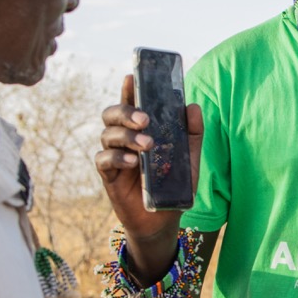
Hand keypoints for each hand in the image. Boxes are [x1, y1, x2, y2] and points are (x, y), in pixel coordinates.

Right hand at [95, 74, 203, 239]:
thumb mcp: (190, 159)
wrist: (164, 220)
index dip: (129, 89)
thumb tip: (192, 106)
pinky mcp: (109, 176)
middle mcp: (124, 139)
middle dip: (126, 111)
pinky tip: (134, 162)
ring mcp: (115, 157)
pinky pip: (104, 160)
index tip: (133, 77)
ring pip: (107, 134)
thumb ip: (193, 134)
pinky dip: (117, 157)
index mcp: (141, 130)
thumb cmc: (174, 184)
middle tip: (145, 119)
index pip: (131, 104)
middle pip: (112, 114)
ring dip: (126, 136)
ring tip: (148, 144)